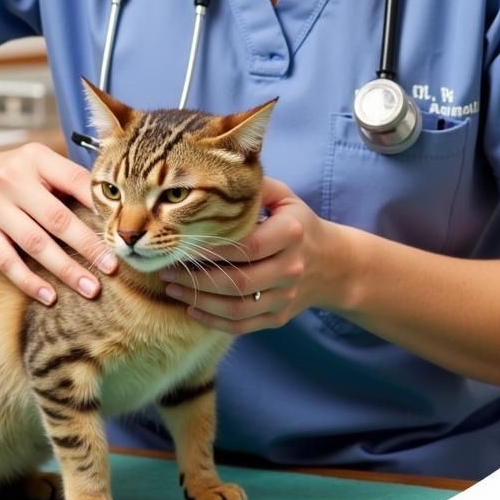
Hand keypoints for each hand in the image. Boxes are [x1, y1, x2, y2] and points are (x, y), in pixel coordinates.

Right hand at [0, 140, 117, 303]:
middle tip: (114, 265)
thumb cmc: (7, 174)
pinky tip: (50, 295)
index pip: (76, 180)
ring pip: (36, 243)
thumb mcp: (34, 164)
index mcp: (35, 158)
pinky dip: (30, 281)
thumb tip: (114, 206)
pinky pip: (7, 261)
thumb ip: (66, 180)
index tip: (124, 227)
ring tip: (91, 288)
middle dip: (90, 245)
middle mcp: (12, 180)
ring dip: (66, 269)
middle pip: (59, 218)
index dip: (102, 205)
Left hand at [158, 177, 331, 332]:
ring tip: (172, 289)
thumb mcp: (285, 198)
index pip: (247, 246)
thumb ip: (255, 186)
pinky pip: (242, 326)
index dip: (212, 249)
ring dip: (199, 301)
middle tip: (166, 270)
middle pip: (238, 281)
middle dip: (196, 278)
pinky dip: (214, 321)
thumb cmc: (298, 223)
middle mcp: (291, 268)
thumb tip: (214, 173)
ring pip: (236, 307)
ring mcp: (286, 296)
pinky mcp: (279, 317)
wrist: (332, 264)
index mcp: (291, 233)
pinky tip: (192, 308)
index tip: (182, 245)